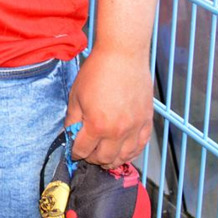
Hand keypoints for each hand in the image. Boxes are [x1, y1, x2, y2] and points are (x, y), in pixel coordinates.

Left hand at [65, 47, 153, 168]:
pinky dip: (132, 153)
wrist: (122, 56)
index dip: (76, 153)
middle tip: (87, 154)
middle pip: (104, 158)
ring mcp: (134, 128)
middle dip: (92, 159)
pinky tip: (124, 153)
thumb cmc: (98, 72)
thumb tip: (70, 134)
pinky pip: (141, 146)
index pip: (83, 150)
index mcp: (97, 125)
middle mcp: (118, 131)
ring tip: (104, 159)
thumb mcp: (76, 96)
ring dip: (112, 161)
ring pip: (124, 157)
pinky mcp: (146, 122)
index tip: (74, 152)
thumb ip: (73, 119)